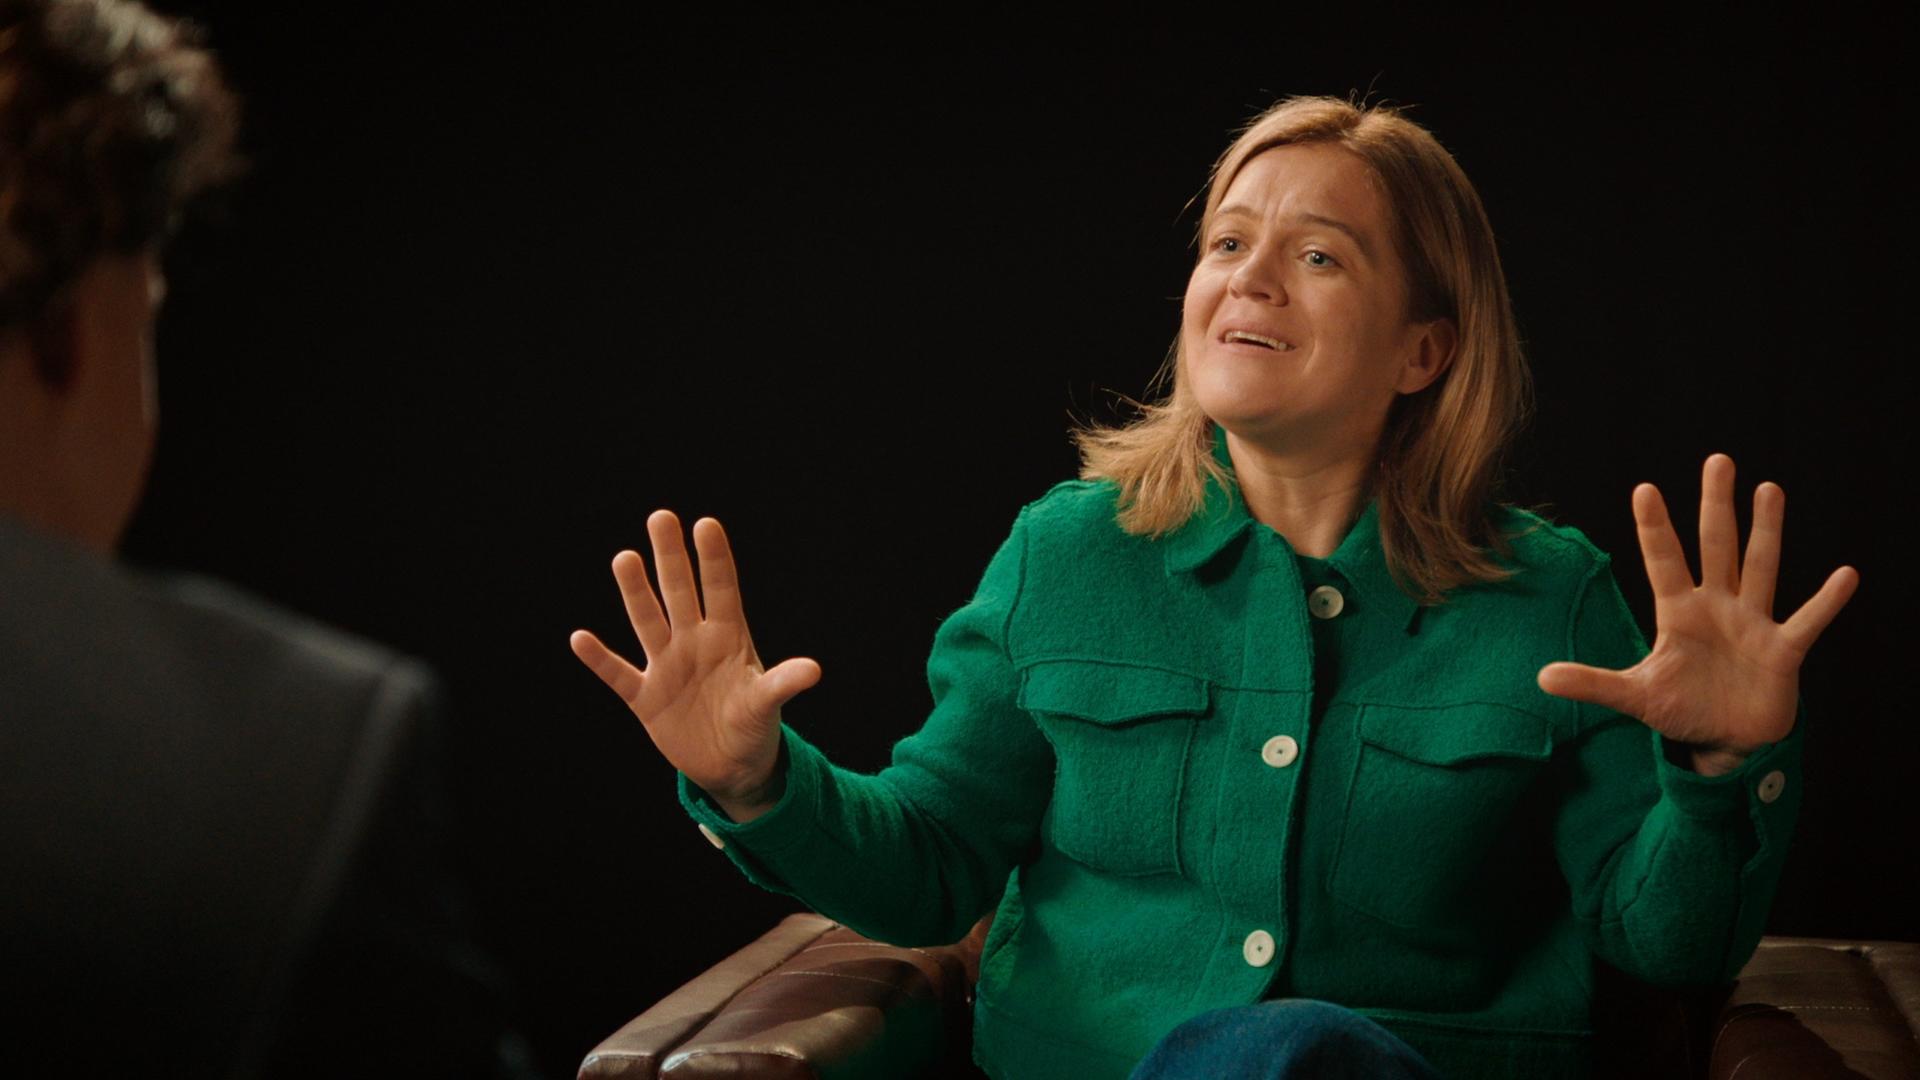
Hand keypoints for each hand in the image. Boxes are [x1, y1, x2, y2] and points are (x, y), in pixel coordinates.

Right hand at [570, 511, 820, 819]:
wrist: (731, 766)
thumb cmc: (754, 724)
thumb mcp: (767, 704)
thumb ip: (782, 684)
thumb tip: (814, 670)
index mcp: (728, 637)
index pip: (720, 589)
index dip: (714, 559)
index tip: (705, 524)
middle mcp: (694, 643)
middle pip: (679, 592)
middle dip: (670, 557)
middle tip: (661, 516)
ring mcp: (667, 667)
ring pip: (647, 621)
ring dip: (635, 593)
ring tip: (625, 558)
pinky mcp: (645, 698)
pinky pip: (618, 674)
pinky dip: (600, 659)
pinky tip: (580, 639)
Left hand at [1537, 454, 1858, 776]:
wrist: (1724, 742)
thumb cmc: (1681, 709)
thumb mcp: (1635, 697)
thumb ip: (1593, 684)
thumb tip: (1540, 678)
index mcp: (1678, 614)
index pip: (1663, 561)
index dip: (1654, 528)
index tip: (1644, 488)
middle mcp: (1717, 608)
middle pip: (1716, 547)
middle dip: (1715, 505)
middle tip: (1717, 460)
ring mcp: (1752, 625)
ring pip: (1760, 567)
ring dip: (1766, 530)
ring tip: (1768, 488)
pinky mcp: (1783, 652)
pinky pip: (1808, 621)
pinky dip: (1826, 602)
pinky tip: (1845, 574)